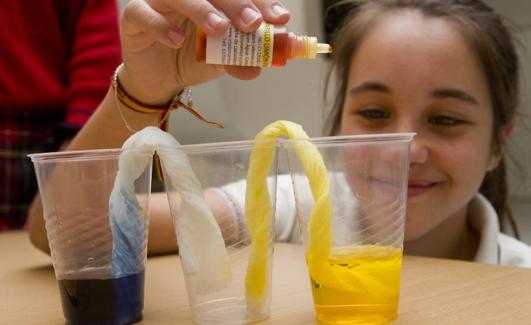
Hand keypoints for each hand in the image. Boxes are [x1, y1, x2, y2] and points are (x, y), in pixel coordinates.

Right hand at [119, 0, 290, 103]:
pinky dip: (161, 27)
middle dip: (236, 3)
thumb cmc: (191, 59)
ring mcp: (159, 1)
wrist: (160, 78)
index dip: (261, 2)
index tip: (280, 18)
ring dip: (202, 10)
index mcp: (214, 0)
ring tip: (220, 30)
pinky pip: (144, 15)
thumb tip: (258, 67)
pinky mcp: (135, 16)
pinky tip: (177, 41)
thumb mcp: (221, 62)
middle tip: (252, 22)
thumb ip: (238, 61)